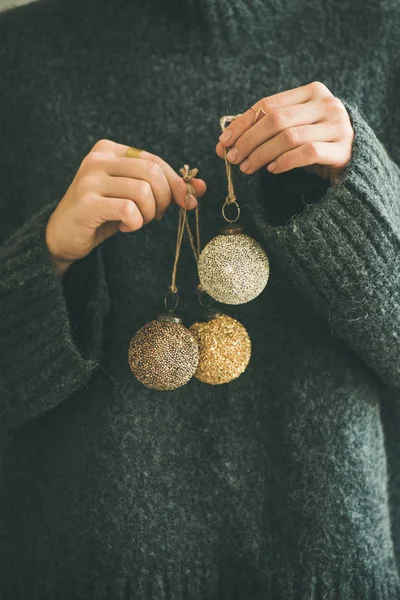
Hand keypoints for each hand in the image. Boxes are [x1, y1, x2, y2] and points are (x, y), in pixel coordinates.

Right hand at [46, 139, 206, 275]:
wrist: (64, 235)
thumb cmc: (103, 213)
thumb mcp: (134, 195)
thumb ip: (163, 187)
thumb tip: (200, 187)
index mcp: (109, 150)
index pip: (155, 161)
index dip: (177, 183)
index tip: (188, 201)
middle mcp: (97, 159)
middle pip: (152, 173)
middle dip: (165, 198)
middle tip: (157, 215)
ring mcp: (89, 180)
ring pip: (142, 191)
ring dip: (149, 213)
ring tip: (137, 221)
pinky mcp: (86, 203)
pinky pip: (128, 210)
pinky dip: (135, 223)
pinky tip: (125, 226)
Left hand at [216, 81, 353, 185]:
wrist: (355, 162)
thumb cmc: (316, 144)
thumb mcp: (291, 130)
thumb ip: (263, 130)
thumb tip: (223, 144)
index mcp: (311, 92)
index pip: (268, 104)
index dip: (242, 123)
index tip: (223, 143)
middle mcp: (326, 104)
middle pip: (276, 120)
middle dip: (248, 141)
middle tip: (233, 158)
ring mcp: (337, 126)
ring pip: (289, 137)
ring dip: (261, 154)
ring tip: (247, 168)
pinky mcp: (343, 150)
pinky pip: (306, 154)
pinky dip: (284, 162)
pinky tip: (272, 170)